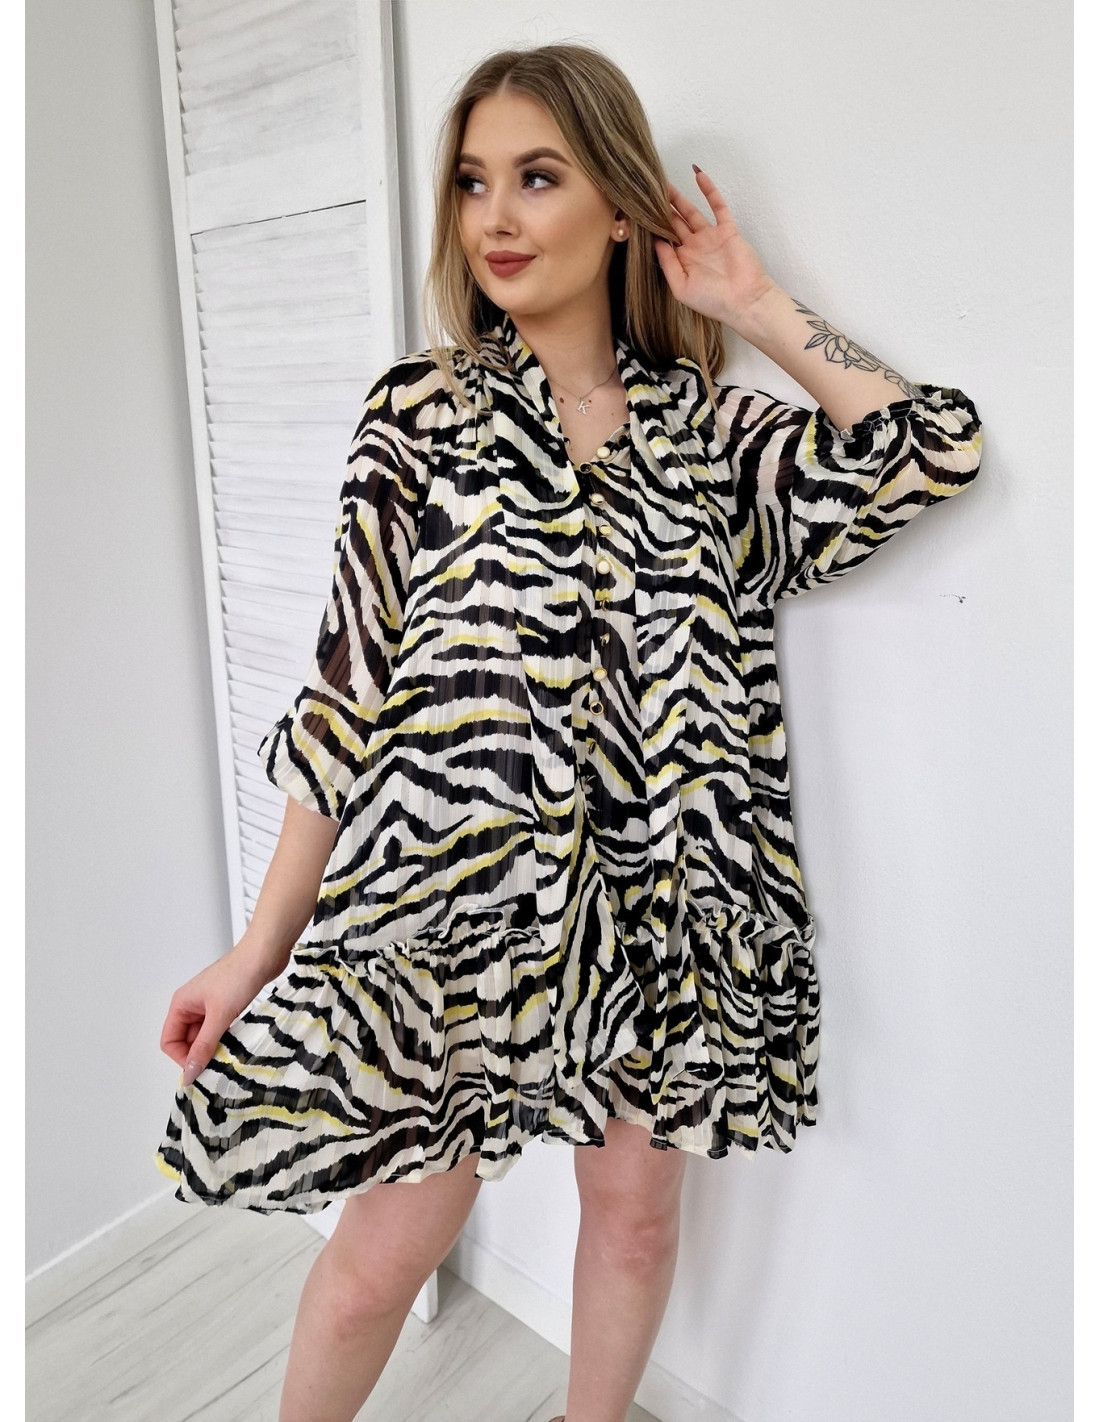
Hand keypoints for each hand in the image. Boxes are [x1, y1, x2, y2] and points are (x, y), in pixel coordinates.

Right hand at [160, 942, 279, 1087]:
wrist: (265, 954)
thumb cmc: (239, 975)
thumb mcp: (219, 1015)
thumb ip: (204, 1045)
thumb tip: (189, 1072)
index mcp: (182, 1004)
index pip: (169, 1041)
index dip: (182, 1057)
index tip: (200, 1068)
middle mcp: (192, 1005)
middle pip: (186, 1040)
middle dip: (199, 1054)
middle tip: (218, 1064)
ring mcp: (209, 1005)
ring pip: (204, 1036)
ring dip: (214, 1046)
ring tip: (229, 1052)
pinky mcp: (226, 1005)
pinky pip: (219, 1029)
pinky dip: (225, 1038)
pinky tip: (237, 1042)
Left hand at [654, 165, 776, 331]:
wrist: (744, 301)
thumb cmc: (713, 301)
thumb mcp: (681, 287)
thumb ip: (668, 264)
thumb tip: (655, 241)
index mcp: (683, 261)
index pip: (664, 238)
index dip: (652, 226)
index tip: (638, 212)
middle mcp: (695, 247)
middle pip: (674, 222)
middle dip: (662, 209)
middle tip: (647, 192)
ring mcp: (711, 237)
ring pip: (691, 212)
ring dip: (679, 198)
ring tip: (664, 183)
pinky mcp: (727, 230)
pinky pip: (717, 206)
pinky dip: (709, 190)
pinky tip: (698, 175)